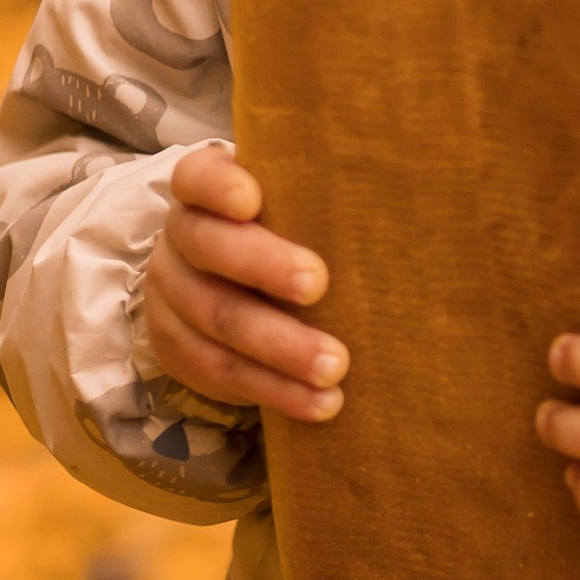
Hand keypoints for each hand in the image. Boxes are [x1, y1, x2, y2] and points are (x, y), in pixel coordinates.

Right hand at [143, 145, 346, 422]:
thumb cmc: (291, 235)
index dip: (219, 186)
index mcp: (205, 190)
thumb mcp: (300, 207)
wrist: (241, 288)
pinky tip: (320, 403)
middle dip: (264, 267)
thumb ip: (327, 199)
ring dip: (279, 348)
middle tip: (317, 285)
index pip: (198, 177)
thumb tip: (407, 197)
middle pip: (209, 248)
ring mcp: (171, 295)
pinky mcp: (177, 349)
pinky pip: (222, 373)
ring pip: (218, 321)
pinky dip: (275, 391)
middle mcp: (180, 237)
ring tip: (334, 367)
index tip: (251, 200)